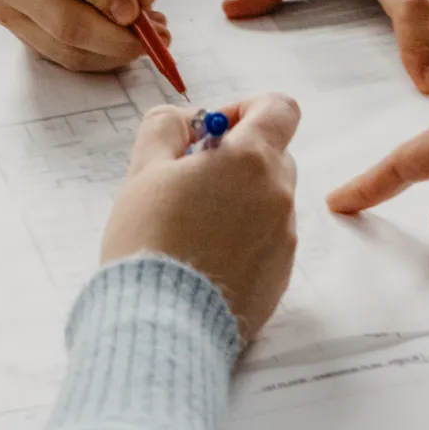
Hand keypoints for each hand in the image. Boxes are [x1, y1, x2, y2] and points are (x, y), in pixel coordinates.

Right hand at [0, 0, 166, 72]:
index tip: (139, 6)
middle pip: (63, 19)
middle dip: (117, 33)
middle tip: (156, 32)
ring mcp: (5, 6)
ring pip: (66, 47)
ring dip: (115, 48)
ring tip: (147, 31)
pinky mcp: (18, 33)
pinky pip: (66, 58)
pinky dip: (103, 55)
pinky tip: (124, 36)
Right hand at [101, 93, 301, 339]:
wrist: (162, 321)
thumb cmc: (149, 241)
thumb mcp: (144, 170)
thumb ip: (167, 127)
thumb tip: (188, 120)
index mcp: (251, 160)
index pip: (279, 109)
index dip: (245, 110)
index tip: (211, 133)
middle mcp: (279, 195)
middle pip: (273, 156)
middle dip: (236, 160)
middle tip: (189, 183)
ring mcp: (284, 238)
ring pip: (268, 201)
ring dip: (238, 202)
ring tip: (191, 229)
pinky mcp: (281, 275)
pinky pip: (267, 241)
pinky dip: (243, 240)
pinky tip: (205, 259)